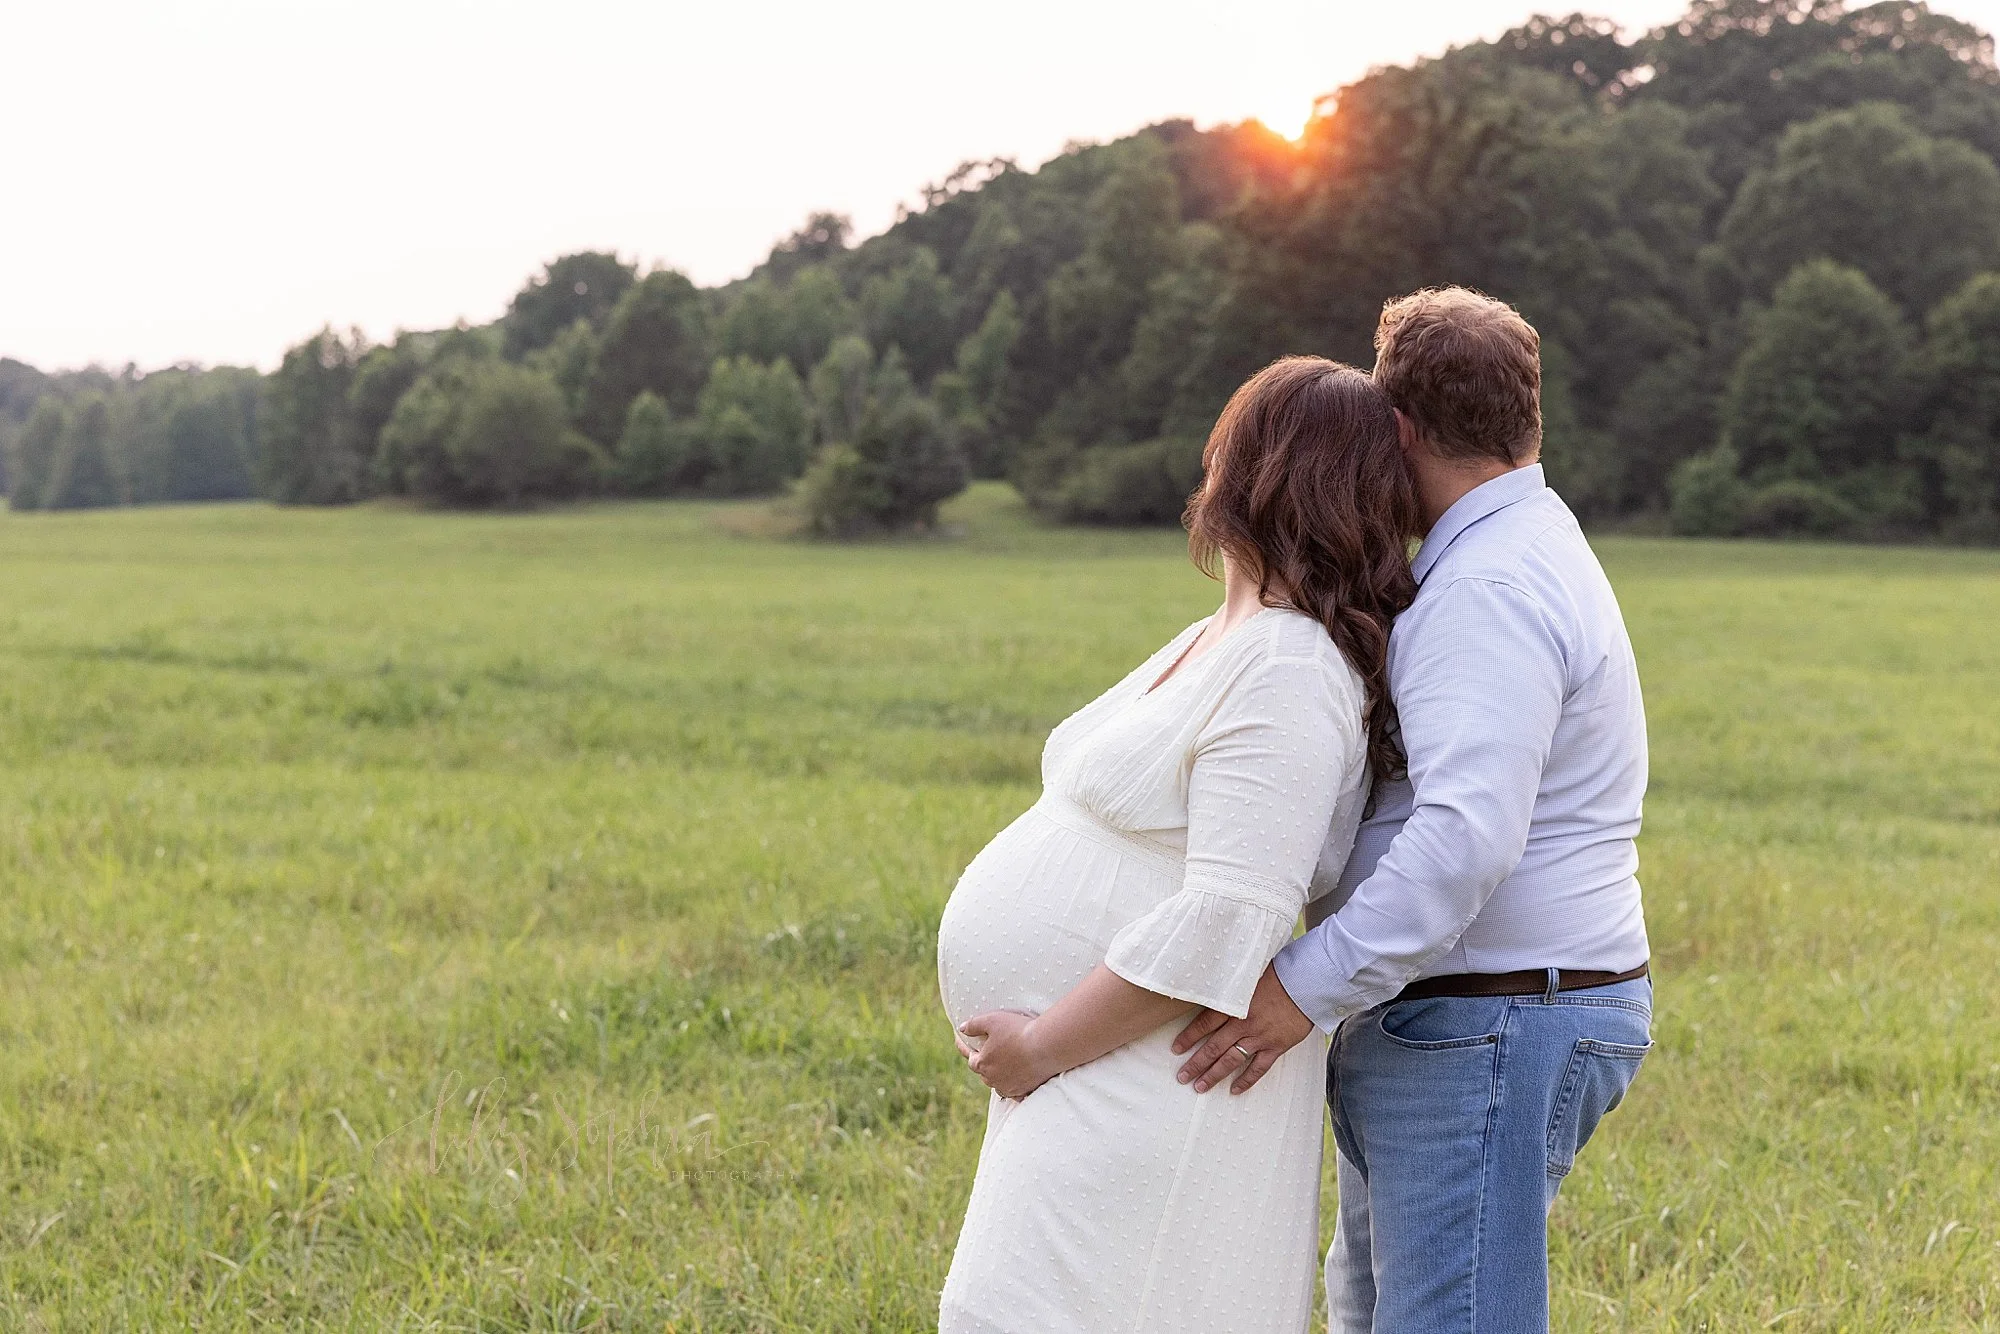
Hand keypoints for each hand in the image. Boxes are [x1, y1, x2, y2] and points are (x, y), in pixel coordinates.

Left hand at [958, 1009, 1051, 1099]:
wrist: (1046, 1046)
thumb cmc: (1018, 1030)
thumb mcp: (992, 1020)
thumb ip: (974, 1025)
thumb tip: (962, 1029)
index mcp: (983, 1063)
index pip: (970, 1058)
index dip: (965, 1049)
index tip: (962, 1042)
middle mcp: (993, 1079)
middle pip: (983, 1072)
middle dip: (983, 1063)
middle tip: (986, 1054)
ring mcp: (1009, 1087)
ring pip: (997, 1084)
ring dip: (997, 1076)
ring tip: (1000, 1069)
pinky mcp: (1024, 1091)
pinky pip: (1014, 1093)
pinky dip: (1013, 1087)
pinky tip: (1015, 1082)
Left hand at [1172, 963, 1314, 1093]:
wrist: (1307, 983)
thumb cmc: (1278, 975)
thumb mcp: (1247, 977)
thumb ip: (1229, 989)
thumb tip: (1210, 989)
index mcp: (1234, 1005)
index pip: (1204, 1024)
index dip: (1188, 1038)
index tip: (1176, 1049)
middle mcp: (1243, 1024)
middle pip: (1213, 1047)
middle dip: (1196, 1064)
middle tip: (1182, 1077)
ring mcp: (1260, 1037)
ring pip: (1231, 1061)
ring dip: (1214, 1075)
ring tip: (1200, 1087)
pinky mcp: (1276, 1047)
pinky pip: (1258, 1068)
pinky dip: (1246, 1080)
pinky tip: (1234, 1090)